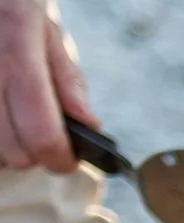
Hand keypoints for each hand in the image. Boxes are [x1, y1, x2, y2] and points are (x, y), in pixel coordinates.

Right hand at [0, 0, 93, 171]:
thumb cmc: (13, 16)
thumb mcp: (47, 35)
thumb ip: (68, 82)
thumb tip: (89, 126)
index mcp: (19, 58)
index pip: (43, 132)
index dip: (61, 157)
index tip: (68, 159)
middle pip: (15, 152)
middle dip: (34, 154)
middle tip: (41, 137)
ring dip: (8, 149)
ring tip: (17, 124)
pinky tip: (2, 119)